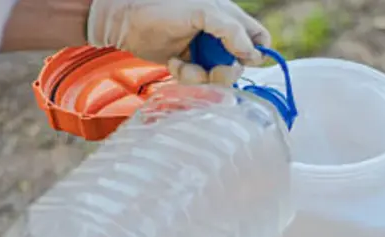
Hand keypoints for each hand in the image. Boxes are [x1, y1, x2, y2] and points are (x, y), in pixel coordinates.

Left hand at [86, 0, 270, 85]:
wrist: (126, 21)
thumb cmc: (163, 8)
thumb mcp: (203, 12)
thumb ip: (231, 30)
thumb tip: (254, 55)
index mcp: (229, 18)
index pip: (258, 39)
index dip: (254, 53)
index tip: (239, 60)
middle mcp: (220, 37)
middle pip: (238, 65)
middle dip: (223, 71)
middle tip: (209, 68)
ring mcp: (204, 53)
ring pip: (218, 77)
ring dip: (201, 76)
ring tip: (182, 65)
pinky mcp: (188, 66)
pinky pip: (199, 82)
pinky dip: (186, 77)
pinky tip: (173, 63)